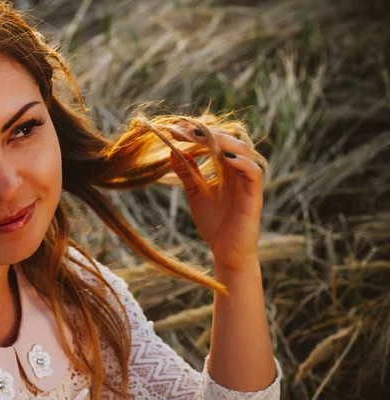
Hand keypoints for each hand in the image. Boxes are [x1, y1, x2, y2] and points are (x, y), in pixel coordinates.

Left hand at [169, 123, 263, 270]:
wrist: (226, 253)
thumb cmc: (215, 224)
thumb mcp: (196, 194)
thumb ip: (188, 173)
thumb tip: (171, 151)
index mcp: (227, 169)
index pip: (217, 142)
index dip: (200, 133)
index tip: (178, 127)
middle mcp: (240, 172)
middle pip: (230, 141)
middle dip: (209, 133)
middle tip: (187, 129)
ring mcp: (249, 183)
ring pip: (245, 151)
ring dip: (225, 142)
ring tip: (203, 137)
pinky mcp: (255, 196)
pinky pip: (254, 173)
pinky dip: (242, 162)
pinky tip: (225, 158)